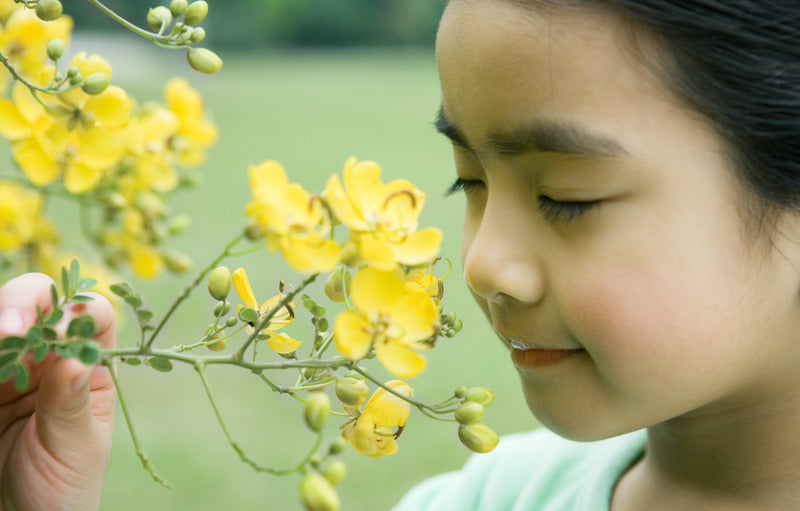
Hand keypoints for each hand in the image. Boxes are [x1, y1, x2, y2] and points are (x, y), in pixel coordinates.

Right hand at [0, 273, 115, 510]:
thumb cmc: (62, 489)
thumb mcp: (75, 446)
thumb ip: (69, 401)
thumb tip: (76, 357)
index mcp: (88, 366)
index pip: (92, 315)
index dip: (77, 310)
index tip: (59, 332)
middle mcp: (48, 357)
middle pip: (38, 301)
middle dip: (22, 304)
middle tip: (8, 330)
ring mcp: (7, 367)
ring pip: (0, 320)